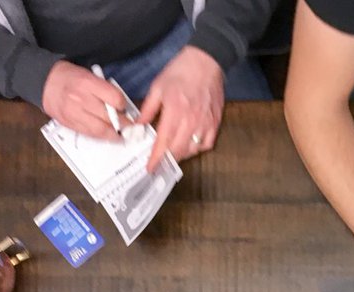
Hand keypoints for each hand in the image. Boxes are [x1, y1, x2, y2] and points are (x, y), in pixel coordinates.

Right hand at [42, 61, 128, 138]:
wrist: (45, 83)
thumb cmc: (70, 77)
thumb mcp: (89, 75)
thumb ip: (104, 89)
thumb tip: (121, 106)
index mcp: (87, 83)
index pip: (115, 99)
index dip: (123, 105)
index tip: (124, 107)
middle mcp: (81, 99)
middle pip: (110, 117)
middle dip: (122, 123)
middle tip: (127, 124)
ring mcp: (74, 113)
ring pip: (101, 130)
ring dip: (114, 134)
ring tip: (119, 133)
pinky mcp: (70, 123)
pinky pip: (90, 134)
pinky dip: (101, 136)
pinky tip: (106, 134)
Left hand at [140, 46, 224, 171]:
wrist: (206, 61)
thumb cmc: (180, 72)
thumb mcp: (157, 87)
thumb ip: (148, 109)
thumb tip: (138, 126)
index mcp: (175, 111)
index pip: (163, 142)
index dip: (156, 158)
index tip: (150, 168)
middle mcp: (191, 121)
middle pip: (178, 151)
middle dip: (167, 159)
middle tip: (160, 161)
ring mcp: (205, 123)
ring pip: (193, 150)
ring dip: (182, 154)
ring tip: (173, 151)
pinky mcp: (215, 122)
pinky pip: (207, 144)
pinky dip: (198, 148)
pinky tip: (190, 143)